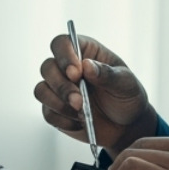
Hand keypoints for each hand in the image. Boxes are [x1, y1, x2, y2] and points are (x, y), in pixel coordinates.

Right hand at [34, 33, 158, 154]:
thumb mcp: (125, 83)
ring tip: (82, 113)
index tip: (76, 74)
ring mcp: (58, 89)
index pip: (62, 43)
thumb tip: (87, 65)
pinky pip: (47, 112)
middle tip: (79, 101)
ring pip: (41, 90)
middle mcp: (66, 67)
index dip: (64, 56)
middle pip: (47, 67)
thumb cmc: (127, 97)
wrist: (126, 126)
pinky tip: (80, 122)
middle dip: (61, 86)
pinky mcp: (54, 109)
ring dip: (59, 104)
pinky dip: (63, 120)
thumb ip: (107, 74)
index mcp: (84, 52)